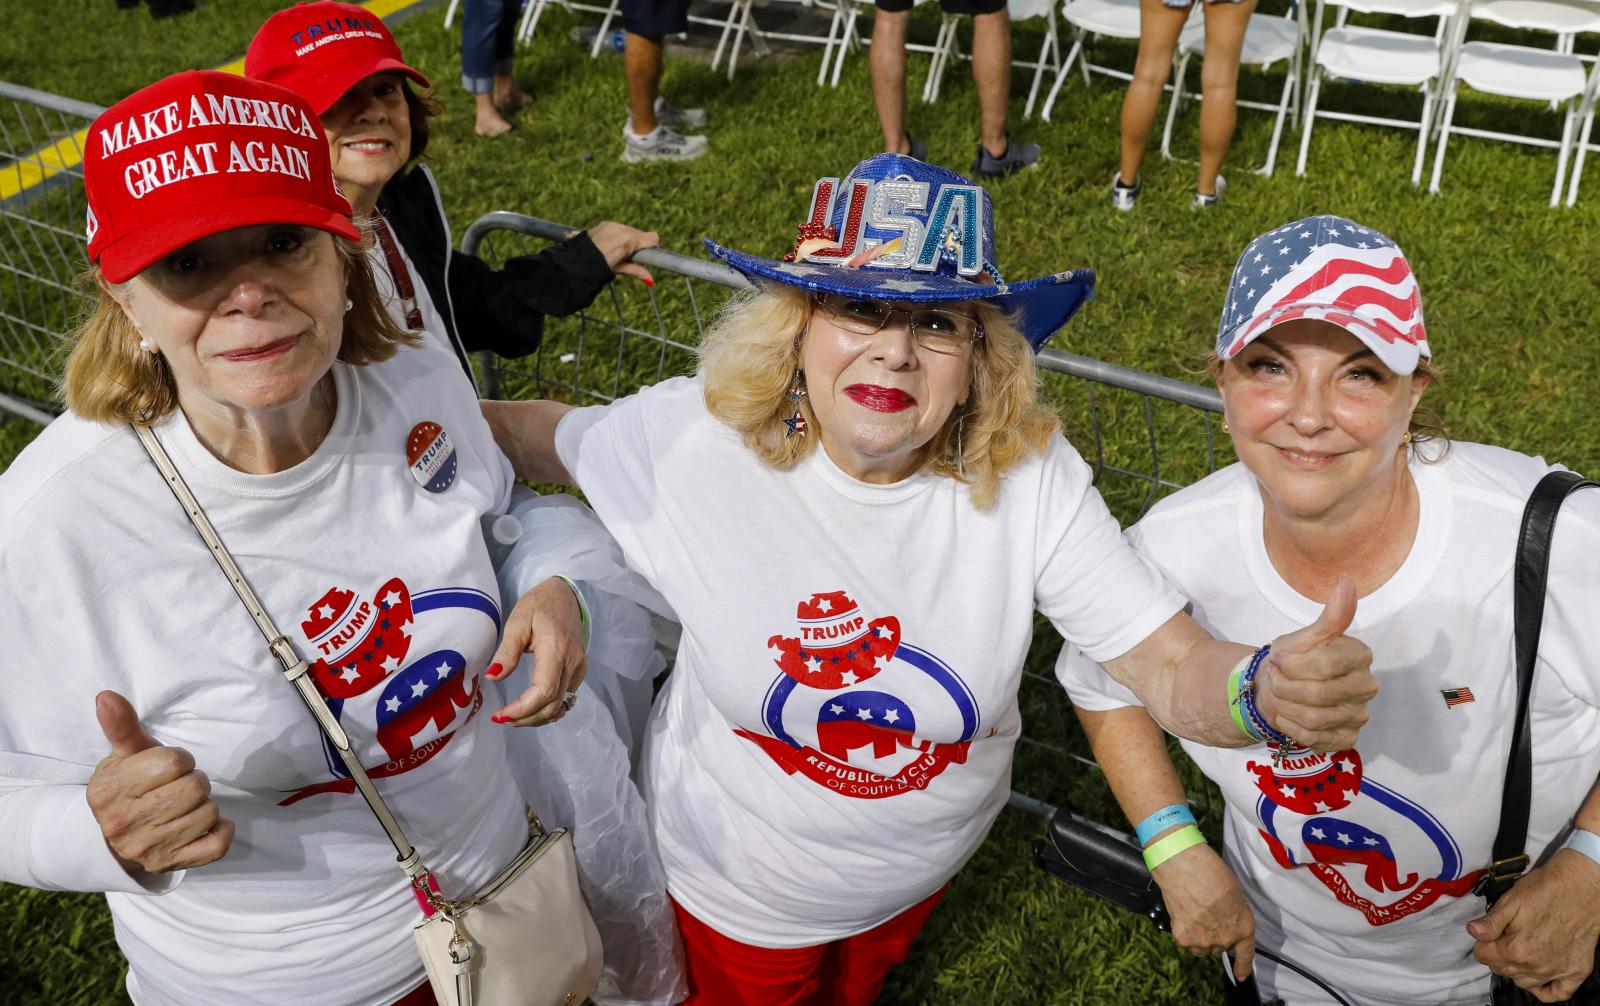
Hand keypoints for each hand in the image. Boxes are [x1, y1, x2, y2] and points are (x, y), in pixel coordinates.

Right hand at [85, 691, 233, 874]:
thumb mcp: (124, 755)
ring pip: (209, 812)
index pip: (173, 762)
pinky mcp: (170, 865)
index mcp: (108, 791)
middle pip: (194, 787)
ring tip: (184, 806)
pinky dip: (221, 831)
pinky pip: (217, 844)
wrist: (118, 835)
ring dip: (205, 804)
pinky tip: (206, 825)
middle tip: (178, 787)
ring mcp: (147, 849)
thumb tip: (106, 696)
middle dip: (194, 781)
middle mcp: (122, 824)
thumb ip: (122, 726)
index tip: (169, 767)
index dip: (180, 759)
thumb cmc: (131, 784)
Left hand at [485, 576, 587, 725]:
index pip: (544, 690)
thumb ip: (507, 651)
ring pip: (560, 707)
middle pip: (552, 704)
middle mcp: (572, 662)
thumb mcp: (517, 621)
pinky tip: (529, 710)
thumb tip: (493, 676)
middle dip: (525, 718)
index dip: (522, 709)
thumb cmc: (539, 605)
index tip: (500, 714)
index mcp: (556, 648)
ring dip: (536, 718)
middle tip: (501, 718)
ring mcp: (578, 669)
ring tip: (512, 716)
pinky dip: (546, 711)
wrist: (565, 595)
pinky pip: (565, 700)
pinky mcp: (579, 672)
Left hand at [586, 221, 659, 283]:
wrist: (577, 261)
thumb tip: (651, 281)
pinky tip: (610, 245)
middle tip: (629, 256)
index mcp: (628, 241)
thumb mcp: (620, 269)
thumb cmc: (599, 267)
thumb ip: (637, 271)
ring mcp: (613, 225)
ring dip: (629, 240)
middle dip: (639, 244)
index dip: (653, 246)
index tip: (648, 255)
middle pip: (642, 234)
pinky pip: (620, 228)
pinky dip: (619, 236)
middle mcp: (622, 229)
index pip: (653, 238)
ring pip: (631, 231)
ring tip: (617, 252)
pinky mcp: (606, 223)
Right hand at [1153, 842, 1255, 979]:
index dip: (1243, 966)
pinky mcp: (1184, 938)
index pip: (1246, 954)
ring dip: (1199, 936)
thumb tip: (1228, 920)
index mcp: (1244, 926)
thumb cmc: (1210, 872)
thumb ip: (1234, 914)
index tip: (1241, 975)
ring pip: (1202, 947)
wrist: (1184, 866)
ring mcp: (1204, 940)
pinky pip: (1186, 941)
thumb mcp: (1235, 893)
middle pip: (1220, 946)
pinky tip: (1183, 912)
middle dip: (1215, 934)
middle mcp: (1226, 938)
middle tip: (1207, 913)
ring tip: (1194, 912)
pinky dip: (1183, 930)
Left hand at [1256, 576, 1376, 752]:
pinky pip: (1314, 739)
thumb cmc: (1294, 658)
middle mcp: (1367, 686)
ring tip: (1282, 695)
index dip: (1292, 665)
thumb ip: (1330, 615)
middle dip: (1285, 687)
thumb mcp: (1305, 636)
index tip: (1278, 658)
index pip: (1324, 665)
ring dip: (1285, 706)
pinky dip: (1291, 727)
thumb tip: (1346, 581)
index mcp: (1360, 655)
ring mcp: (1359, 715)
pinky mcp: (1348, 738)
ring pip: (1313, 718)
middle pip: (1318, 694)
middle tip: (1277, 679)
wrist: (1281, 688)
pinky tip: (1290, 714)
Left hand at [1468, 848, 1599, 1001]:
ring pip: (1524, 982)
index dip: (1482, 943)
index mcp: (1516, 949)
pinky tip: (1539, 977)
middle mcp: (1536, 966)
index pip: (1483, 956)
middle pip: (1501, 970)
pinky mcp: (1576, 971)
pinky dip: (1545, 989)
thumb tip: (1472, 932)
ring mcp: (1558, 971)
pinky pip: (1557, 993)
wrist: (1581, 887)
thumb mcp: (1510, 901)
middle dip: (1496, 955)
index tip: (1488, 934)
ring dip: (1516, 969)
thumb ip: (1490, 922)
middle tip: (1503, 938)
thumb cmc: (1545, 890)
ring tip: (1520, 951)